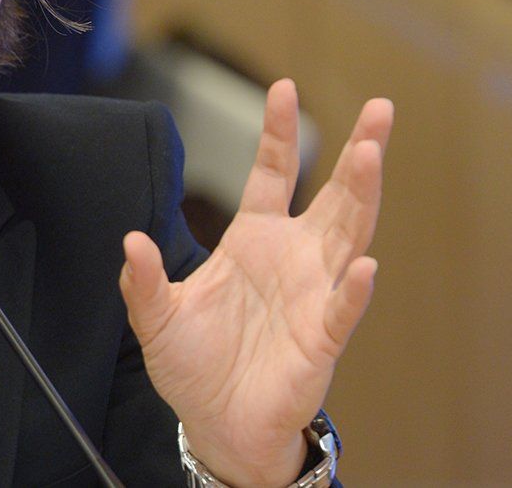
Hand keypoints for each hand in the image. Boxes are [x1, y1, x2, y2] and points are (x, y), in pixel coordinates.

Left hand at [119, 80, 392, 485]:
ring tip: (371, 154)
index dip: (278, 133)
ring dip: (361, 196)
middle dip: (358, 152)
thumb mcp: (155, 317)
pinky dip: (352, 289)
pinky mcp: (320, 340)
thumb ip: (142, 280)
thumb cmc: (194, 364)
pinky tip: (364, 264)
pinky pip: (340, 309)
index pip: (273, 173)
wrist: (217, 424)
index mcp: (254, 240)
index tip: (283, 87)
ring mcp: (312, 295)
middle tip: (379, 108)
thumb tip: (131, 240)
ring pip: (348, 237)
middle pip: (334, 195)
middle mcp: (293, 258)